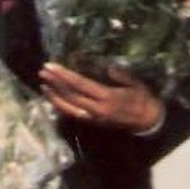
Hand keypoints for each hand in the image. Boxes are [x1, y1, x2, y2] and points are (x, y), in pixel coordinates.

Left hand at [40, 63, 164, 133]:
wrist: (147, 121)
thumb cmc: (142, 99)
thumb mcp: (137, 85)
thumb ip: (123, 76)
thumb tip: (108, 67)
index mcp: (107, 97)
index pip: (80, 85)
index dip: (64, 75)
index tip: (52, 66)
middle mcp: (96, 109)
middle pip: (70, 95)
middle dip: (55, 83)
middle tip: (43, 71)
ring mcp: (92, 117)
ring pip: (67, 107)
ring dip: (53, 95)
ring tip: (43, 83)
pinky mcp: (90, 122)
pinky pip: (71, 114)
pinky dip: (59, 105)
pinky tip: (52, 96)